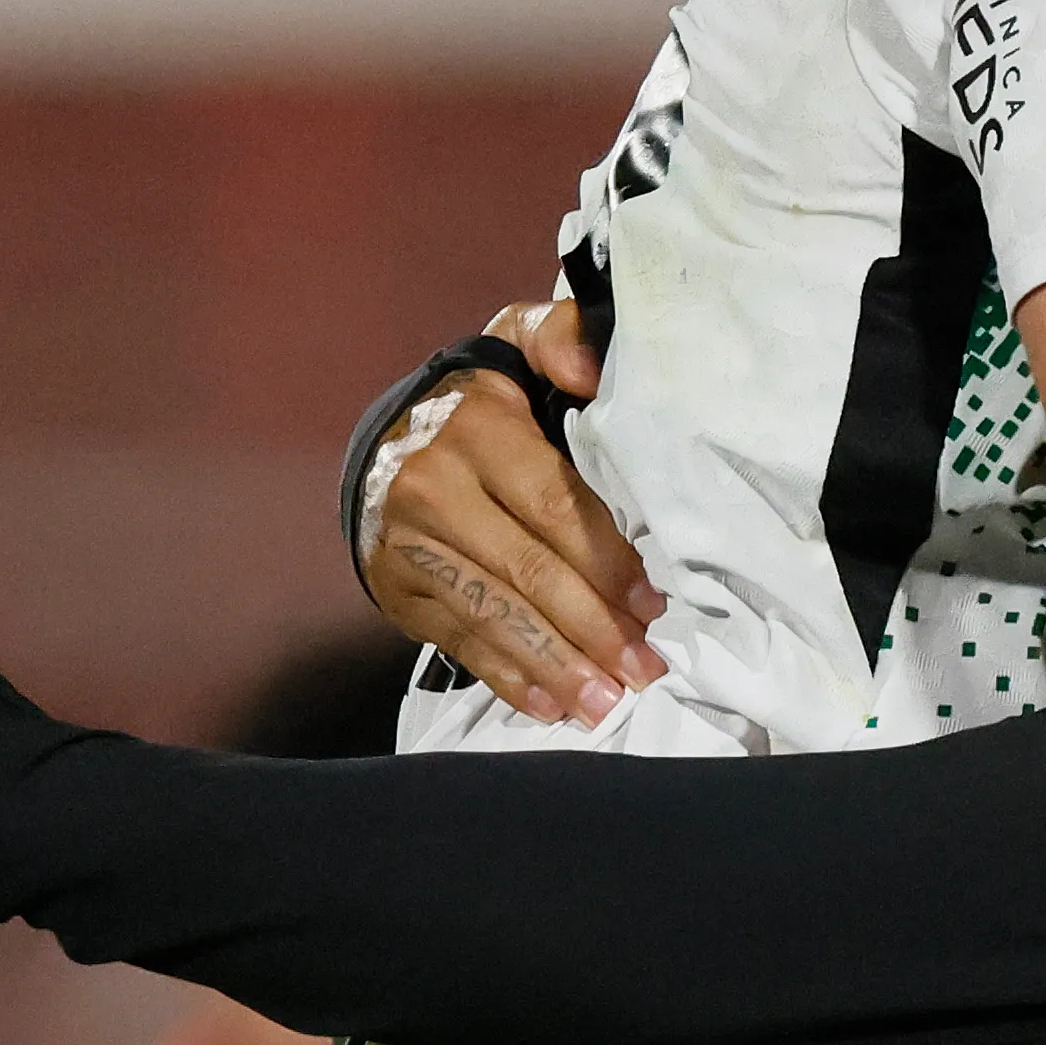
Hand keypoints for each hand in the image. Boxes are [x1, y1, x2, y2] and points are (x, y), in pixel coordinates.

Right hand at [359, 299, 662, 725]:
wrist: (389, 443)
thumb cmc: (485, 403)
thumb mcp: (517, 347)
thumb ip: (561, 338)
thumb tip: (590, 368)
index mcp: (476, 428)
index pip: (555, 505)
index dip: (609, 558)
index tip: (656, 603)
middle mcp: (432, 487)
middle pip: (528, 569)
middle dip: (592, 627)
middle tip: (645, 669)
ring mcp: (407, 544)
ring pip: (494, 612)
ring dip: (555, 666)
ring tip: (605, 704)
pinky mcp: (397, 588)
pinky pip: (460, 639)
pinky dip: (510, 677)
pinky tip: (552, 706)